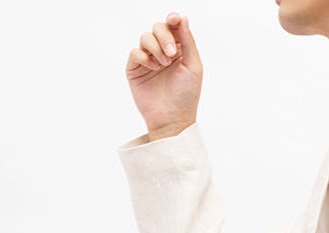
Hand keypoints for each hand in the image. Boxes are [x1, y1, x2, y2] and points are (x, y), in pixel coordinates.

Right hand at [124, 12, 202, 139]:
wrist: (172, 117)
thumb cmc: (186, 95)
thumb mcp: (193, 66)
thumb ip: (188, 42)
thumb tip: (183, 18)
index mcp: (179, 50)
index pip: (174, 27)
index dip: (173, 20)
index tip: (174, 19)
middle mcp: (163, 51)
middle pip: (158, 28)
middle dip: (164, 37)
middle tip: (171, 55)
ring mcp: (148, 59)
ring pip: (145, 37)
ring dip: (155, 48)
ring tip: (163, 65)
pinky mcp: (135, 68)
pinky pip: (135, 52)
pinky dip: (144, 57)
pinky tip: (153, 68)